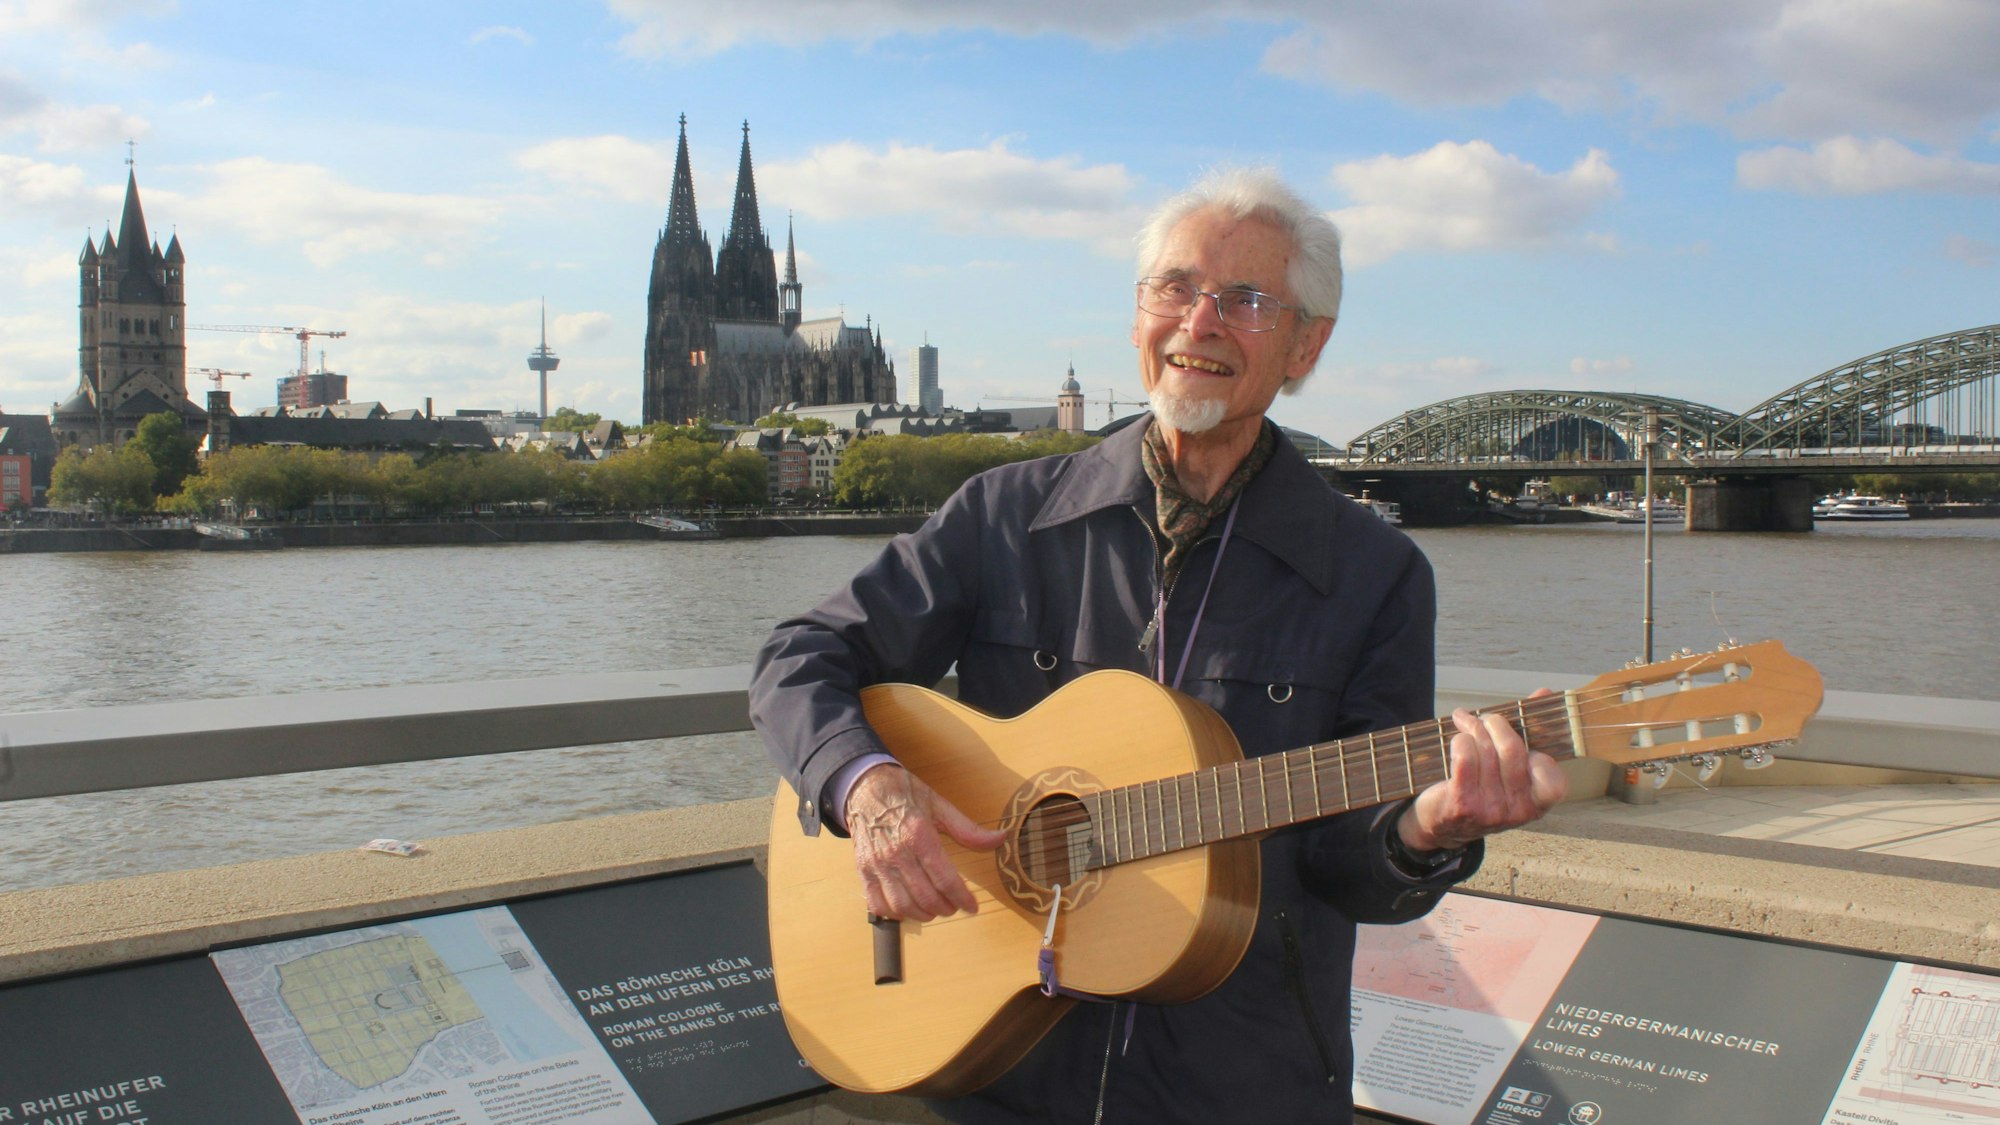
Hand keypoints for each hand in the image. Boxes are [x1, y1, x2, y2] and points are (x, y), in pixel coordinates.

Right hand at [846, 763, 1006, 921]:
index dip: (962, 898)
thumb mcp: (939, 805)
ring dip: (922, 915)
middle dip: (945, 908)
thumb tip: (1001, 838)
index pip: (945, 878)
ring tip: (934, 909)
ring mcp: (877, 864)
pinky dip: (894, 913)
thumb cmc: (905, 795)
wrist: (865, 786)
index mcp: (919, 835)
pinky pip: (877, 903)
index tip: (972, 907)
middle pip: (925, 896)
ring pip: (902, 905)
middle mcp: (896, 852)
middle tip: (954, 906)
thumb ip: (968, 829)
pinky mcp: (863, 870)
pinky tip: (908, 908)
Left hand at [1402, 690, 1568, 852]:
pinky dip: (1460, 740)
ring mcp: (1490, 810)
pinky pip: (1465, 757)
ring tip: (1464, 722)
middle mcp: (1517, 811)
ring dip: (1472, 727)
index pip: (1555, 781)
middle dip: (1495, 723)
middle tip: (1483, 718)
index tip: (1522, 742)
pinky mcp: (1462, 804)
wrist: (1442, 825)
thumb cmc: (1482, 788)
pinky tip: (1457, 738)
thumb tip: (1544, 693)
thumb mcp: (1511, 768)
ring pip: (1485, 749)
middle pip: (1512, 750)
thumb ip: (1529, 731)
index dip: (1540, 756)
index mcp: (1537, 804)